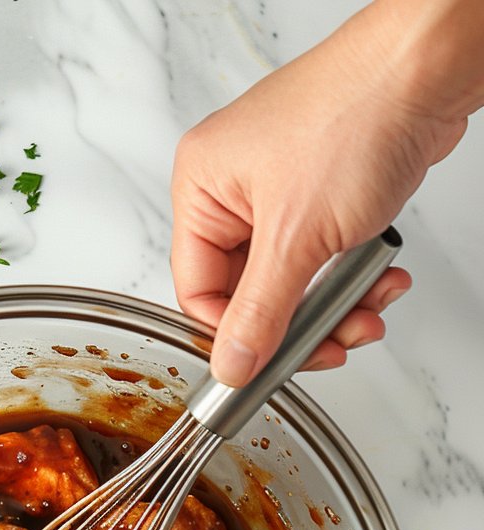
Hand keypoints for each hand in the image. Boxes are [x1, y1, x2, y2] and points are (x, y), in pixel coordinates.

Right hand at [170, 1, 470, 384]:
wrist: (426, 68)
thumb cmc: (355, 116)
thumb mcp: (296, 237)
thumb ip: (261, 314)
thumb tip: (232, 367)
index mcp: (201, 188)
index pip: (199, 291)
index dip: (236, 335)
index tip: (270, 365)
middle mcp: (233, 188)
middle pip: (250, 294)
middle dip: (301, 325)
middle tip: (335, 344)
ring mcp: (280, 189)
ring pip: (293, 282)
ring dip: (335, 307)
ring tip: (369, 308)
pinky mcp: (322, 191)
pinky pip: (324, 258)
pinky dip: (353, 276)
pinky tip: (382, 276)